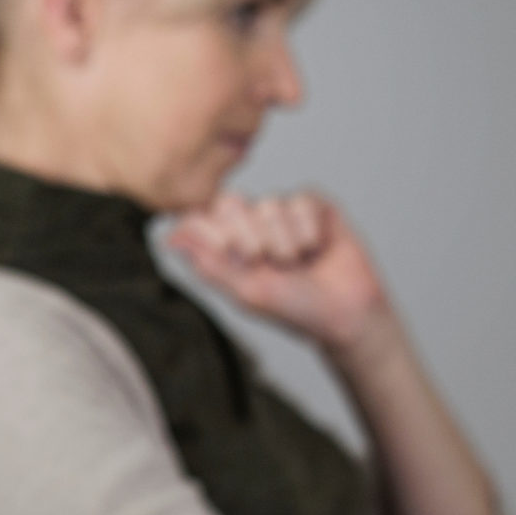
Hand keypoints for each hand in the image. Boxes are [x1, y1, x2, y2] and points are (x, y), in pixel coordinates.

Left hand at [166, 191, 390, 357]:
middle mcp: (251, 221)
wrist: (345, 314)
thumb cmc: (293, 308)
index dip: (216, 234)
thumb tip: (171, 239)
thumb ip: (209, 263)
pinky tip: (318, 248)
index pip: (201, 214)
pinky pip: (301, 200)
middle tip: (269, 264)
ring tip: (298, 263)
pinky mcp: (314, 205)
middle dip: (251, 239)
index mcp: (226, 241)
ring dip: (285, 242)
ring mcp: (281, 210)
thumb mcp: (245, 291)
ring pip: (270, 203)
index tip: (235, 258)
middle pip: (230, 202)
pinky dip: (308, 230)